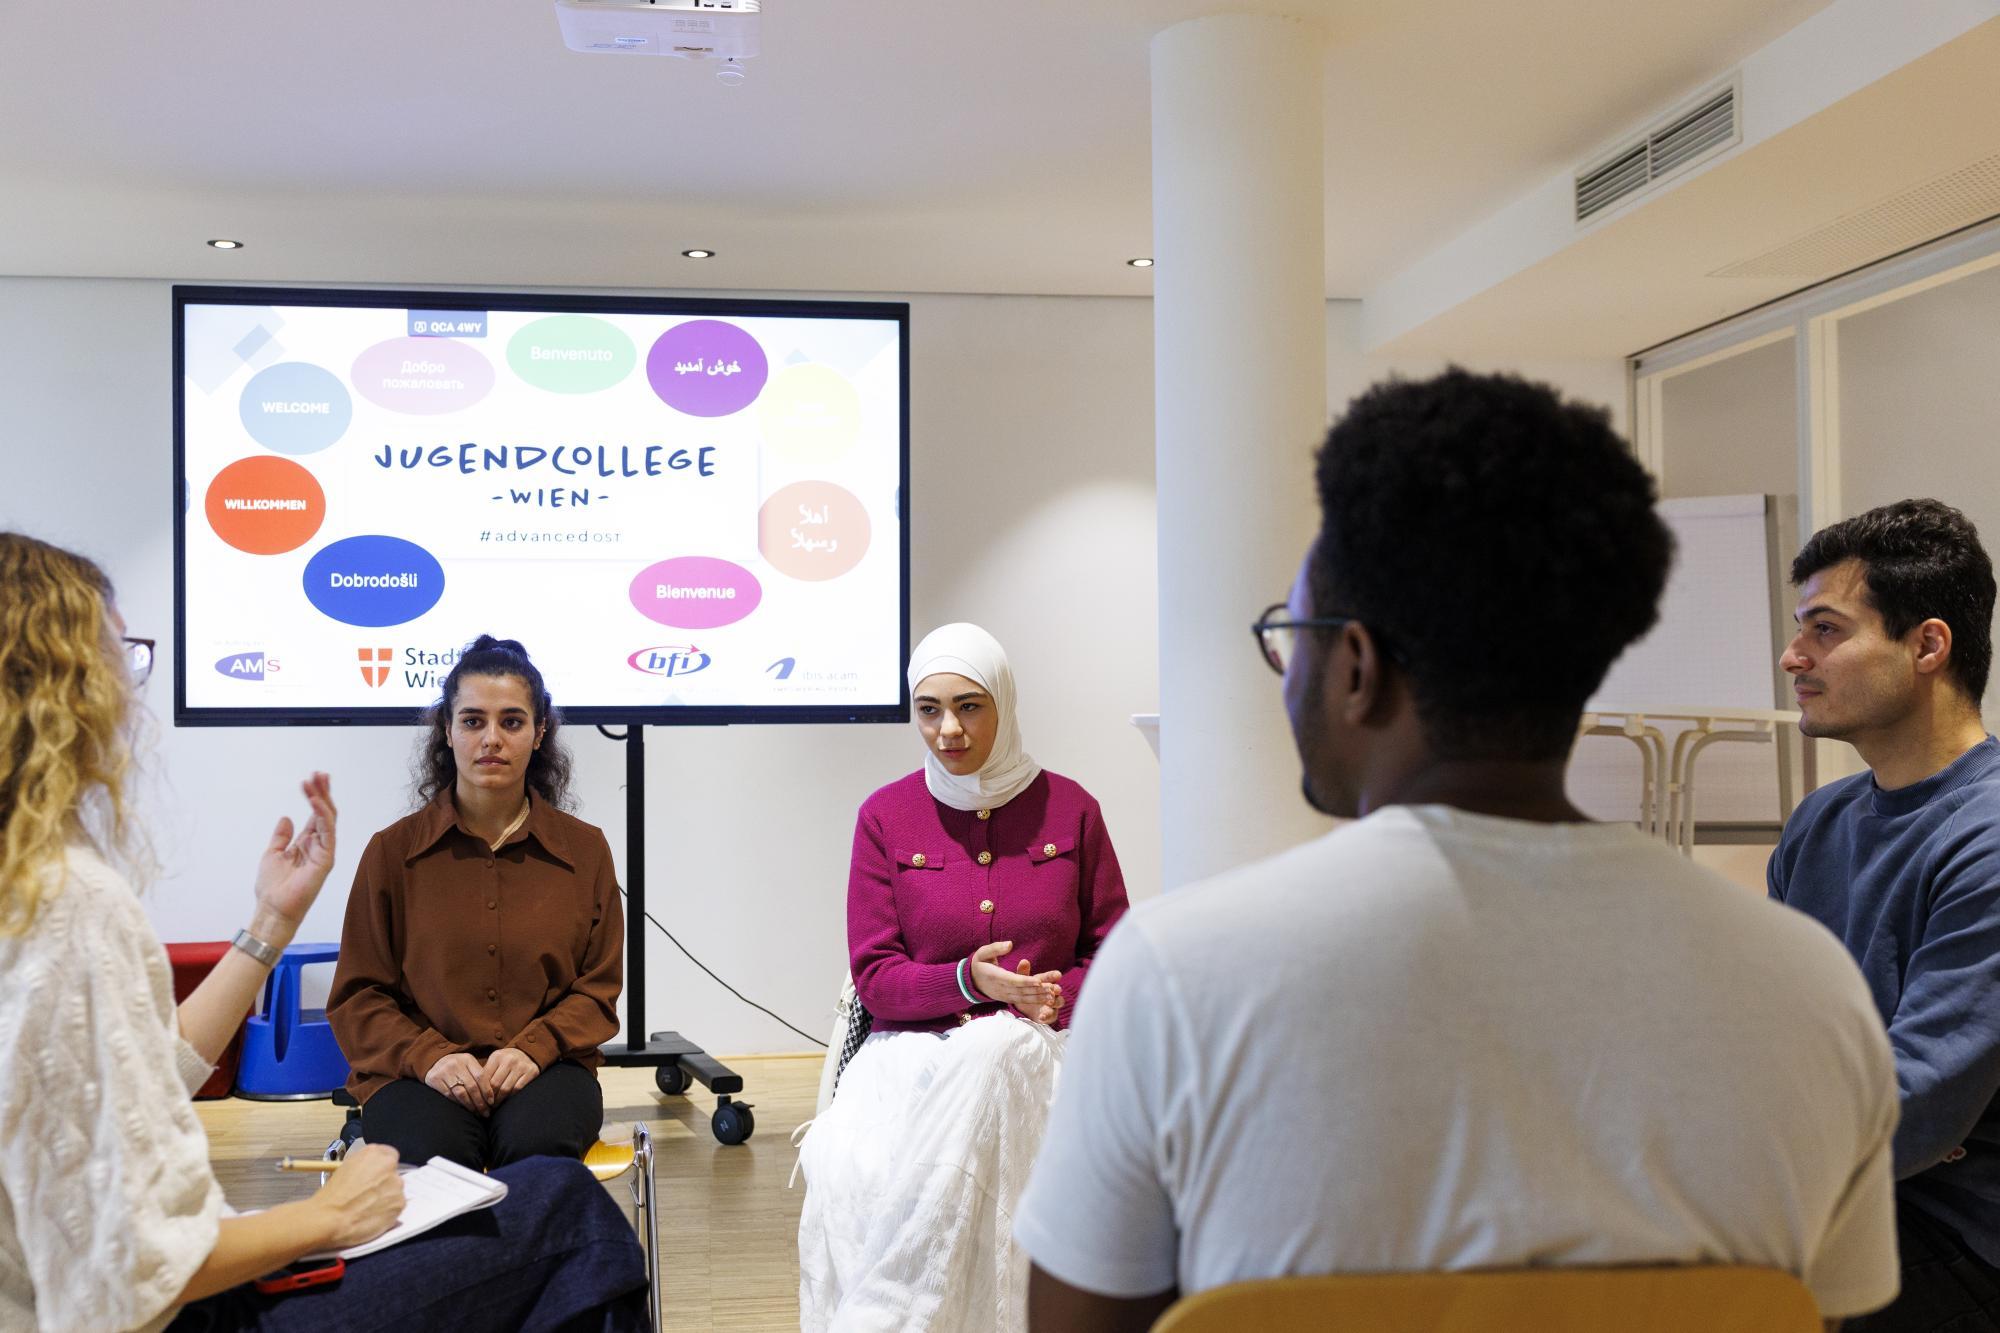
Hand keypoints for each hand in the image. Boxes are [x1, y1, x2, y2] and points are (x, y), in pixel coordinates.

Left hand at [249, 773, 337, 940]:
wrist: (272, 909)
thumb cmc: (272, 887)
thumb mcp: (272, 854)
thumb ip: (281, 836)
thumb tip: (286, 818)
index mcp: (306, 844)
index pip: (315, 815)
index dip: (314, 796)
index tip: (310, 779)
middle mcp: (318, 845)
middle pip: (325, 813)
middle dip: (322, 792)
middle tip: (318, 774)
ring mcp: (324, 851)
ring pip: (328, 819)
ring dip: (322, 798)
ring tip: (315, 781)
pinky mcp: (326, 859)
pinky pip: (328, 832)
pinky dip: (322, 815)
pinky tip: (315, 800)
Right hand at [308, 1144, 404, 1249]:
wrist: (331, 1219)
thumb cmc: (332, 1196)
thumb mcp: (345, 1169)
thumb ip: (363, 1167)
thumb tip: (368, 1173)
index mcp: (374, 1153)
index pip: (387, 1155)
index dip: (380, 1168)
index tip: (374, 1177)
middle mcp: (389, 1165)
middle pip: (392, 1174)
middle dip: (383, 1184)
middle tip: (368, 1196)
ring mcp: (397, 1185)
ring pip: (395, 1191)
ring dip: (386, 1198)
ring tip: (367, 1209)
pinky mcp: (400, 1203)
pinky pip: (396, 1207)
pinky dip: (387, 1212)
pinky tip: (372, 1217)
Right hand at [425, 1051, 492, 1115]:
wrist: (434, 1064)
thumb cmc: (457, 1068)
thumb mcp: (468, 1066)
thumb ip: (478, 1076)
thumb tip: (491, 1096)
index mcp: (467, 1059)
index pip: (481, 1076)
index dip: (487, 1091)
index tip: (491, 1102)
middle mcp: (455, 1063)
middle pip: (472, 1086)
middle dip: (480, 1101)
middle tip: (485, 1112)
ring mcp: (444, 1071)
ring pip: (461, 1093)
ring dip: (470, 1105)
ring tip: (476, 1113)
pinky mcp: (434, 1079)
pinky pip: (449, 1096)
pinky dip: (458, 1104)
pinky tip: (463, 1109)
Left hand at [482, 1047, 540, 1104]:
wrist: (527, 1052)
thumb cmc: (506, 1061)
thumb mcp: (495, 1062)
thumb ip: (486, 1074)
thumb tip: (474, 1092)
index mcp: (497, 1056)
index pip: (485, 1077)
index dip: (481, 1091)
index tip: (479, 1100)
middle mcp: (509, 1059)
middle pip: (495, 1084)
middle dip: (489, 1098)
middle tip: (486, 1107)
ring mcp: (521, 1065)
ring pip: (506, 1088)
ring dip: (499, 1100)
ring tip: (495, 1106)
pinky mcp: (531, 1071)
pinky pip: (518, 1089)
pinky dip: (511, 1097)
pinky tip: (507, 1101)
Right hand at [968, 941, 1061, 1013]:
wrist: (970, 982)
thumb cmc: (979, 964)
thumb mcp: (982, 953)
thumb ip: (996, 948)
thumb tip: (1010, 944)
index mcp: (995, 977)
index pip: (1013, 980)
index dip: (1026, 982)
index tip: (1039, 981)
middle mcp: (1001, 989)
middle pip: (1022, 991)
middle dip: (1038, 991)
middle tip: (1053, 989)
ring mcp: (1005, 995)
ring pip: (1024, 998)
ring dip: (1039, 997)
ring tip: (1053, 995)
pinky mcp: (1008, 998)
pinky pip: (1023, 1001)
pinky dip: (1035, 1001)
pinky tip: (1046, 1000)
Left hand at [1009, 960, 1062, 1023]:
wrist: (1024, 1008)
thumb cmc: (1026, 990)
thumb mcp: (1022, 981)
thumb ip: (1023, 972)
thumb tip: (1024, 960)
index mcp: (1045, 982)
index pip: (1051, 977)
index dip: (1054, 975)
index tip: (1058, 974)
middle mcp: (1052, 992)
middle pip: (1057, 990)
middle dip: (1057, 989)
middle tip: (1055, 989)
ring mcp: (1052, 1004)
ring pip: (1058, 1002)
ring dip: (1055, 1002)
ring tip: (1050, 1002)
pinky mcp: (1050, 1015)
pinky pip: (1051, 1016)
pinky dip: (1047, 1016)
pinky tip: (1042, 1016)